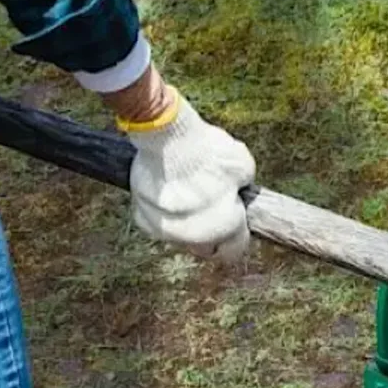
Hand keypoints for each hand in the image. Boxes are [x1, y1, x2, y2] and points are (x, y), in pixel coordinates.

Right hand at [114, 82, 255, 262]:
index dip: (235, 236)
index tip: (232, 224)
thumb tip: (237, 189)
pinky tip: (166, 193)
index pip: (234, 251)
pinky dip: (161, 213)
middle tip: (210, 209)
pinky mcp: (144, 220)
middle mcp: (196, 238)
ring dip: (185, 223)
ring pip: (181, 236)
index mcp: (225, 229)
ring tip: (186, 195)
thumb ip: (242, 187)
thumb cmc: (207, 150)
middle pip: (206, 247)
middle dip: (211, 233)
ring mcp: (167, 231)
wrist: (165, 136)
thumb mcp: (243, 166)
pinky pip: (157, 224)